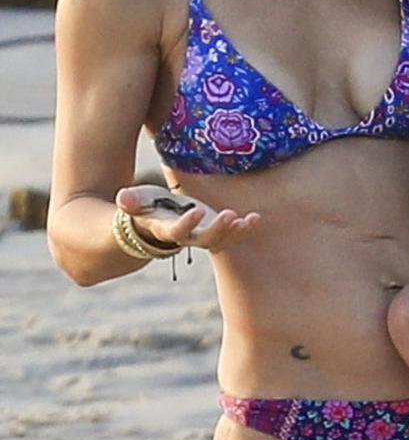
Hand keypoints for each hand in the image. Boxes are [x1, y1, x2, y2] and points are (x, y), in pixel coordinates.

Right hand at [115, 184, 260, 253]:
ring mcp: (203, 237)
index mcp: (166, 230)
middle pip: (204, 241)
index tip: (196, 210)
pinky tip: (255, 218)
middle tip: (230, 215)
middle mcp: (187, 238)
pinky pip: (231, 235)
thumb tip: (122, 198)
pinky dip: (244, 229)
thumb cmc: (147, 207)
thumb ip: (131, 201)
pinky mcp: (216, 232)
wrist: (157, 222)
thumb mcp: (138, 202)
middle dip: (217, 230)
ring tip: (247, 220)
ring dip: (234, 232)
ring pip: (221, 241)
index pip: (176, 232)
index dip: (186, 224)